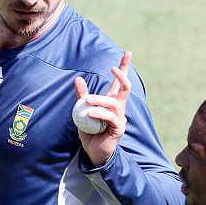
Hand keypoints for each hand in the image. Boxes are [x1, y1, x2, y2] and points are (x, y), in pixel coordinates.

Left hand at [74, 52, 131, 166]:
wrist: (92, 152)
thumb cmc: (89, 130)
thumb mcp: (82, 110)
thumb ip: (82, 95)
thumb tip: (78, 78)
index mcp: (111, 101)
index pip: (120, 82)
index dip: (124, 67)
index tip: (127, 53)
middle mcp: (119, 108)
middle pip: (125, 88)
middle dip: (122, 76)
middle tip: (112, 68)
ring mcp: (120, 118)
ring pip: (114, 102)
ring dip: (99, 99)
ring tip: (86, 101)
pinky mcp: (118, 129)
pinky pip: (110, 117)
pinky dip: (98, 113)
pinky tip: (89, 113)